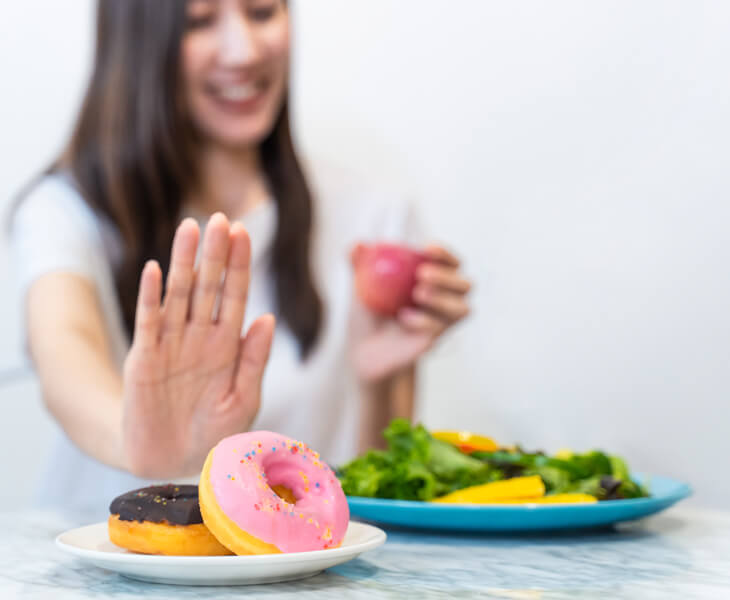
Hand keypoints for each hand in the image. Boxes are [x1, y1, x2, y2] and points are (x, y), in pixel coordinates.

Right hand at [122, 213, 274, 477]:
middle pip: (209, 286)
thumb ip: (255, 360)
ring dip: (183, 262)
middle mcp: (200, 337)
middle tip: (220, 218)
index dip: (239, 265)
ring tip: (190, 228)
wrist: (172, 462)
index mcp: (228, 344)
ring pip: (179, 295)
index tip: (244, 232)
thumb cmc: (214, 432)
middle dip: (215, 254)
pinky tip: (154, 270)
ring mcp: (171, 344)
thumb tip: (268, 318)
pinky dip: (150, 297)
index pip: (235, 295)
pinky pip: (148, 322)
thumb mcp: (243, 399)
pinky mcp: (144, 359)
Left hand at [351, 245, 470, 381]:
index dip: (445, 254)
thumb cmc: (367, 312)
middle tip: (422, 274)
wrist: (364, 349)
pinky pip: (439, 329)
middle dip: (447, 277)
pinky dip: (424, 320)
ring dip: (443, 299)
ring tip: (417, 294)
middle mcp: (444, 300)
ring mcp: (442, 323)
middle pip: (465, 285)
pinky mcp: (434, 340)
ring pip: (462, 309)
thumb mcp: (360, 286)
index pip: (450, 263)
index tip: (427, 248)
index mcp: (433, 280)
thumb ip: (359, 264)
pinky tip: (403, 317)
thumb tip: (358, 244)